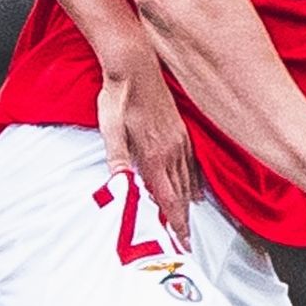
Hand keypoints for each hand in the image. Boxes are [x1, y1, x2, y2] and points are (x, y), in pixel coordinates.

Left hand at [98, 65, 202, 244]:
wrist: (135, 66)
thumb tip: (119, 184)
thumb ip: (117, 157)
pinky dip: (193, 181)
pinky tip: (195, 190)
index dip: (175, 221)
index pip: (168, 197)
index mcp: (153, 154)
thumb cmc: (119, 97)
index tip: (182, 240)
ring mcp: (178, 140)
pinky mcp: (180, 131)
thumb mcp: (110, 128)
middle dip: (182, 219)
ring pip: (186, 180)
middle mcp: (170, 151)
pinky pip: (191, 163)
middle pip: (180, 194)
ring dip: (187, 203)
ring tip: (189, 221)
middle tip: (186, 240)